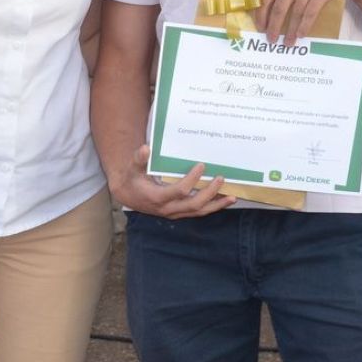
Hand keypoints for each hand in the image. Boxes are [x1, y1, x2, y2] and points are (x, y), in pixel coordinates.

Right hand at [110, 144, 235, 218]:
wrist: (128, 196)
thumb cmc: (132, 179)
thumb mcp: (132, 168)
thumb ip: (139, 159)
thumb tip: (146, 148)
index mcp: (157, 198)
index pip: (179, 191)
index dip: (192, 179)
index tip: (201, 165)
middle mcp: (168, 209)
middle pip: (194, 204)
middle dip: (209, 192)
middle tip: (220, 178)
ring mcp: (175, 212)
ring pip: (199, 211)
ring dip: (216, 204)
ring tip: (232, 197)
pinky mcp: (179, 213)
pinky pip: (198, 212)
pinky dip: (212, 207)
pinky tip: (224, 201)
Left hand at [255, 0, 361, 44]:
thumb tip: (266, 10)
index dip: (261, 15)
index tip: (260, 28)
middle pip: (279, 7)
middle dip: (274, 27)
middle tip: (271, 40)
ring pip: (295, 12)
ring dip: (291, 30)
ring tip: (288, 42)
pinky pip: (310, 12)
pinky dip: (304, 26)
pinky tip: (301, 34)